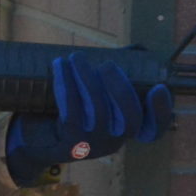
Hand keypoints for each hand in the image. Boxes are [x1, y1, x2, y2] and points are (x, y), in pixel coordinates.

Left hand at [4, 52, 172, 185]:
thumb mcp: (95, 96)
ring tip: (76, 57)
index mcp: (125, 131)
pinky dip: (66, 85)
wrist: (34, 139)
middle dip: (121, 88)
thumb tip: (138, 50)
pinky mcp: (69, 143)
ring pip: (98, 111)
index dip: (161, 111)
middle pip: (130, 119)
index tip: (159, 87)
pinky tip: (59, 66)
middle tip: (106, 64)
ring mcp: (93, 146)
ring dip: (87, 79)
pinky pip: (71, 112)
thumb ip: (114, 76)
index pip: (153, 129)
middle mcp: (114, 141)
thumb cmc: (70, 109)